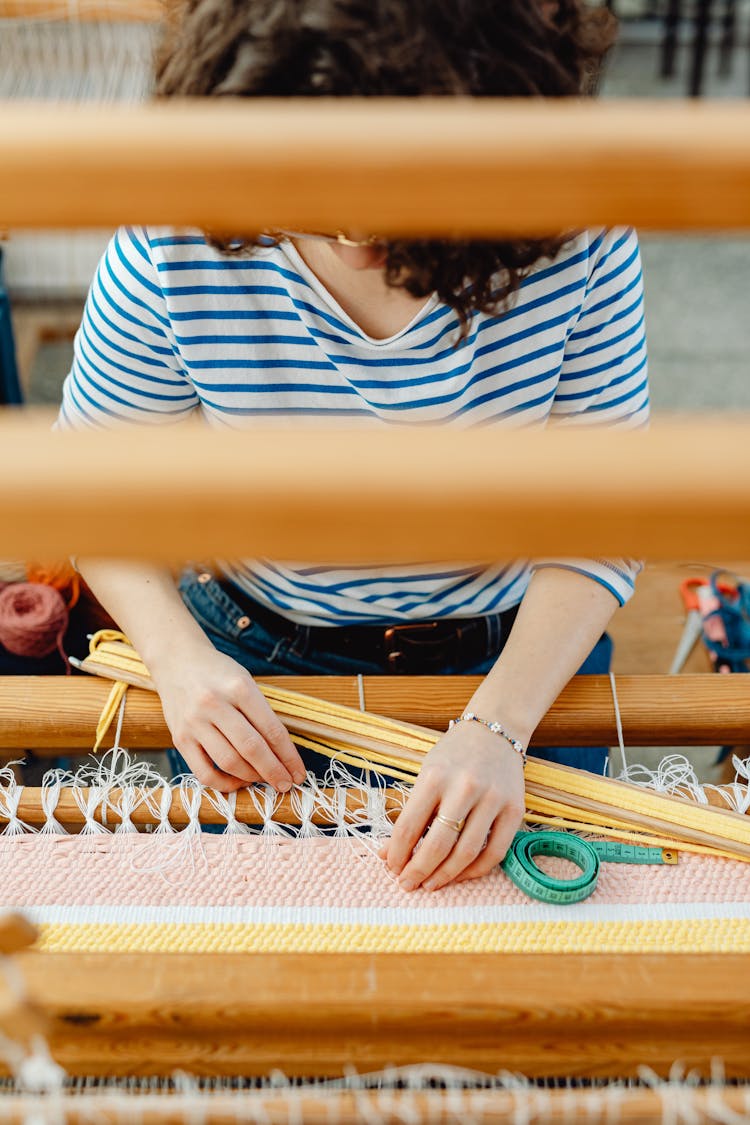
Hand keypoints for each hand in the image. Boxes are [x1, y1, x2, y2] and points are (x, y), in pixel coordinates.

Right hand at [153, 639, 305, 791]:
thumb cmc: (218, 674)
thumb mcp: (245, 682)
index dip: (289, 756)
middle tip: (286, 785)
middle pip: (252, 749)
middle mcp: (214, 704)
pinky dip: (224, 783)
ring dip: (251, 778)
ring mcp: (194, 722)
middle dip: (274, 772)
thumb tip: (282, 755)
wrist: (177, 661)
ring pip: (229, 762)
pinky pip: (203, 772)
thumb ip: (261, 714)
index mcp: (239, 687)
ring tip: (263, 779)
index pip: (271, 729)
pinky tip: (237, 781)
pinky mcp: (179, 738)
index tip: (298, 773)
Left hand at [380, 722, 524, 890]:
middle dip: (419, 870)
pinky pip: (496, 851)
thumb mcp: (426, 775)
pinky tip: (460, 875)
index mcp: (435, 776)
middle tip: (407, 884)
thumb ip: (410, 814)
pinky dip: (476, 870)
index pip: (409, 826)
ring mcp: (493, 798)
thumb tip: (388, 854)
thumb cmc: (454, 755)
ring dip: (446, 875)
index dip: (397, 854)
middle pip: (438, 844)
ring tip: (431, 884)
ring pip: (467, 852)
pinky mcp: (515, 809)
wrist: (495, 731)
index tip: (391, 868)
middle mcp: (464, 787)